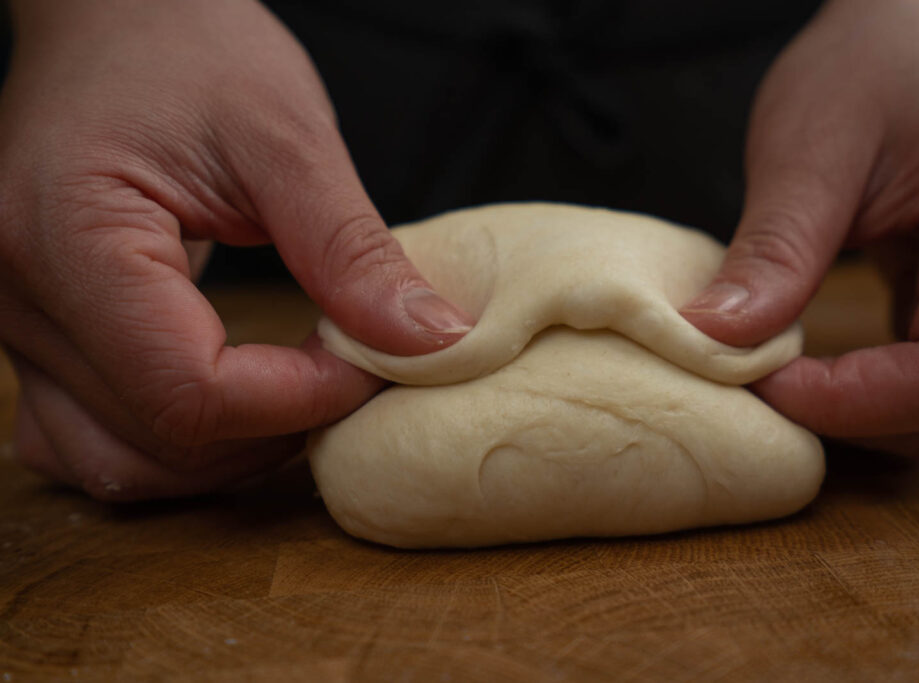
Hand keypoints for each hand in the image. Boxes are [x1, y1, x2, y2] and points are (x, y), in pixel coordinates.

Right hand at [0, 0, 473, 498]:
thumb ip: (351, 250)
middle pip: (158, 441)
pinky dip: (171, 448)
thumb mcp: (285, 135)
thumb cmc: (189, 47)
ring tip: (300, 395)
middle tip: (348, 375)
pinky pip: (89, 439)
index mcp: (73, 238)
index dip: (302, 399)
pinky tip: (232, 408)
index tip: (371, 363)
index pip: (192, 390)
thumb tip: (431, 343)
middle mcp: (19, 298)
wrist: (116, 19)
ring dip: (228, 457)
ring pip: (117, 464)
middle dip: (276, 431)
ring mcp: (16, 324)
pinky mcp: (37, 334)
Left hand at [682, 0, 918, 456]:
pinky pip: (912, 381)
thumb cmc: (878, 63)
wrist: (912, 30)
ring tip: (764, 383)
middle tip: (749, 391)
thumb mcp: (816, 143)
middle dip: (847, 421)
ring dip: (847, 418)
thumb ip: (777, 247)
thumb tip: (714, 338)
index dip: (856, 400)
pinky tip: (792, 372)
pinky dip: (852, 394)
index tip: (760, 381)